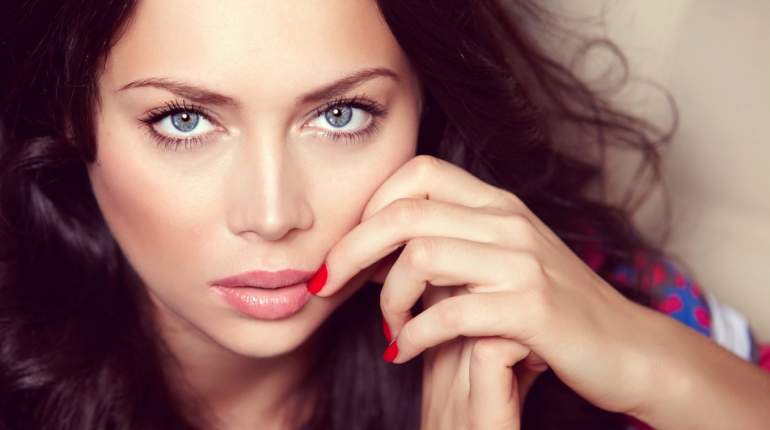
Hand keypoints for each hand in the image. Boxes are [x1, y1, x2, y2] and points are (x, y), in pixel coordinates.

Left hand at [313, 155, 663, 428]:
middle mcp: (508, 222)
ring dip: (386, 299)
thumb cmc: (550, 309)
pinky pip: (450, 314)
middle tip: (324, 284)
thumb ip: (443, 252)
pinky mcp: (531, 309)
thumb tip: (373, 256)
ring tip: (388, 328)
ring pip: (420, 257)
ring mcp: (522, 263)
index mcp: (497, 204)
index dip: (370, 204)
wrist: (627, 347)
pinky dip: (414, 335)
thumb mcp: (497, 264)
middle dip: (349, 249)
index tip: (350, 246)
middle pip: (404, 212)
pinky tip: (406, 352)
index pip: (417, 172)